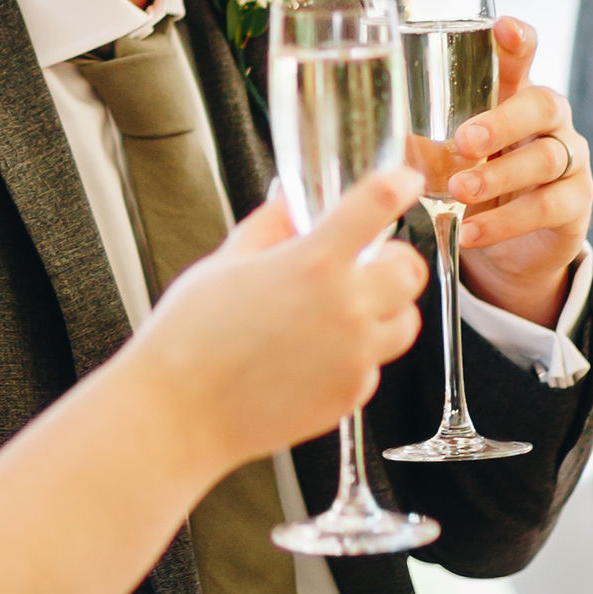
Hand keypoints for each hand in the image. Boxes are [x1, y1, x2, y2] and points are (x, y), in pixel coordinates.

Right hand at [151, 166, 424, 473]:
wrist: (180, 412)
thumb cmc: (190, 337)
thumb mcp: (224, 264)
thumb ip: (268, 229)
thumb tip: (287, 204)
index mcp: (313, 263)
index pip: (377, 205)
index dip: (398, 184)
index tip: (405, 180)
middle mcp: (345, 307)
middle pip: (411, 270)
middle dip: (394, 261)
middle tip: (369, 263)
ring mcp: (353, 356)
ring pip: (404, 322)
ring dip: (385, 310)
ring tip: (342, 313)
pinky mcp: (350, 395)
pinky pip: (373, 366)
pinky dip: (356, 356)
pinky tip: (314, 355)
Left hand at [441, 18, 592, 325]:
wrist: (510, 248)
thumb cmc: (475, 182)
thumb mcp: (448, 158)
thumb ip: (423, 139)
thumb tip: (375, 128)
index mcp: (516, 96)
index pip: (524, 58)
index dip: (518, 40)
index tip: (502, 26)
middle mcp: (551, 122)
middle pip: (542, 104)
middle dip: (502, 120)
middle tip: (463, 141)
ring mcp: (571, 161)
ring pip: (546, 158)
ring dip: (498, 175)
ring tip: (458, 191)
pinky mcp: (576, 204)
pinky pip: (547, 208)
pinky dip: (504, 222)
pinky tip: (470, 231)